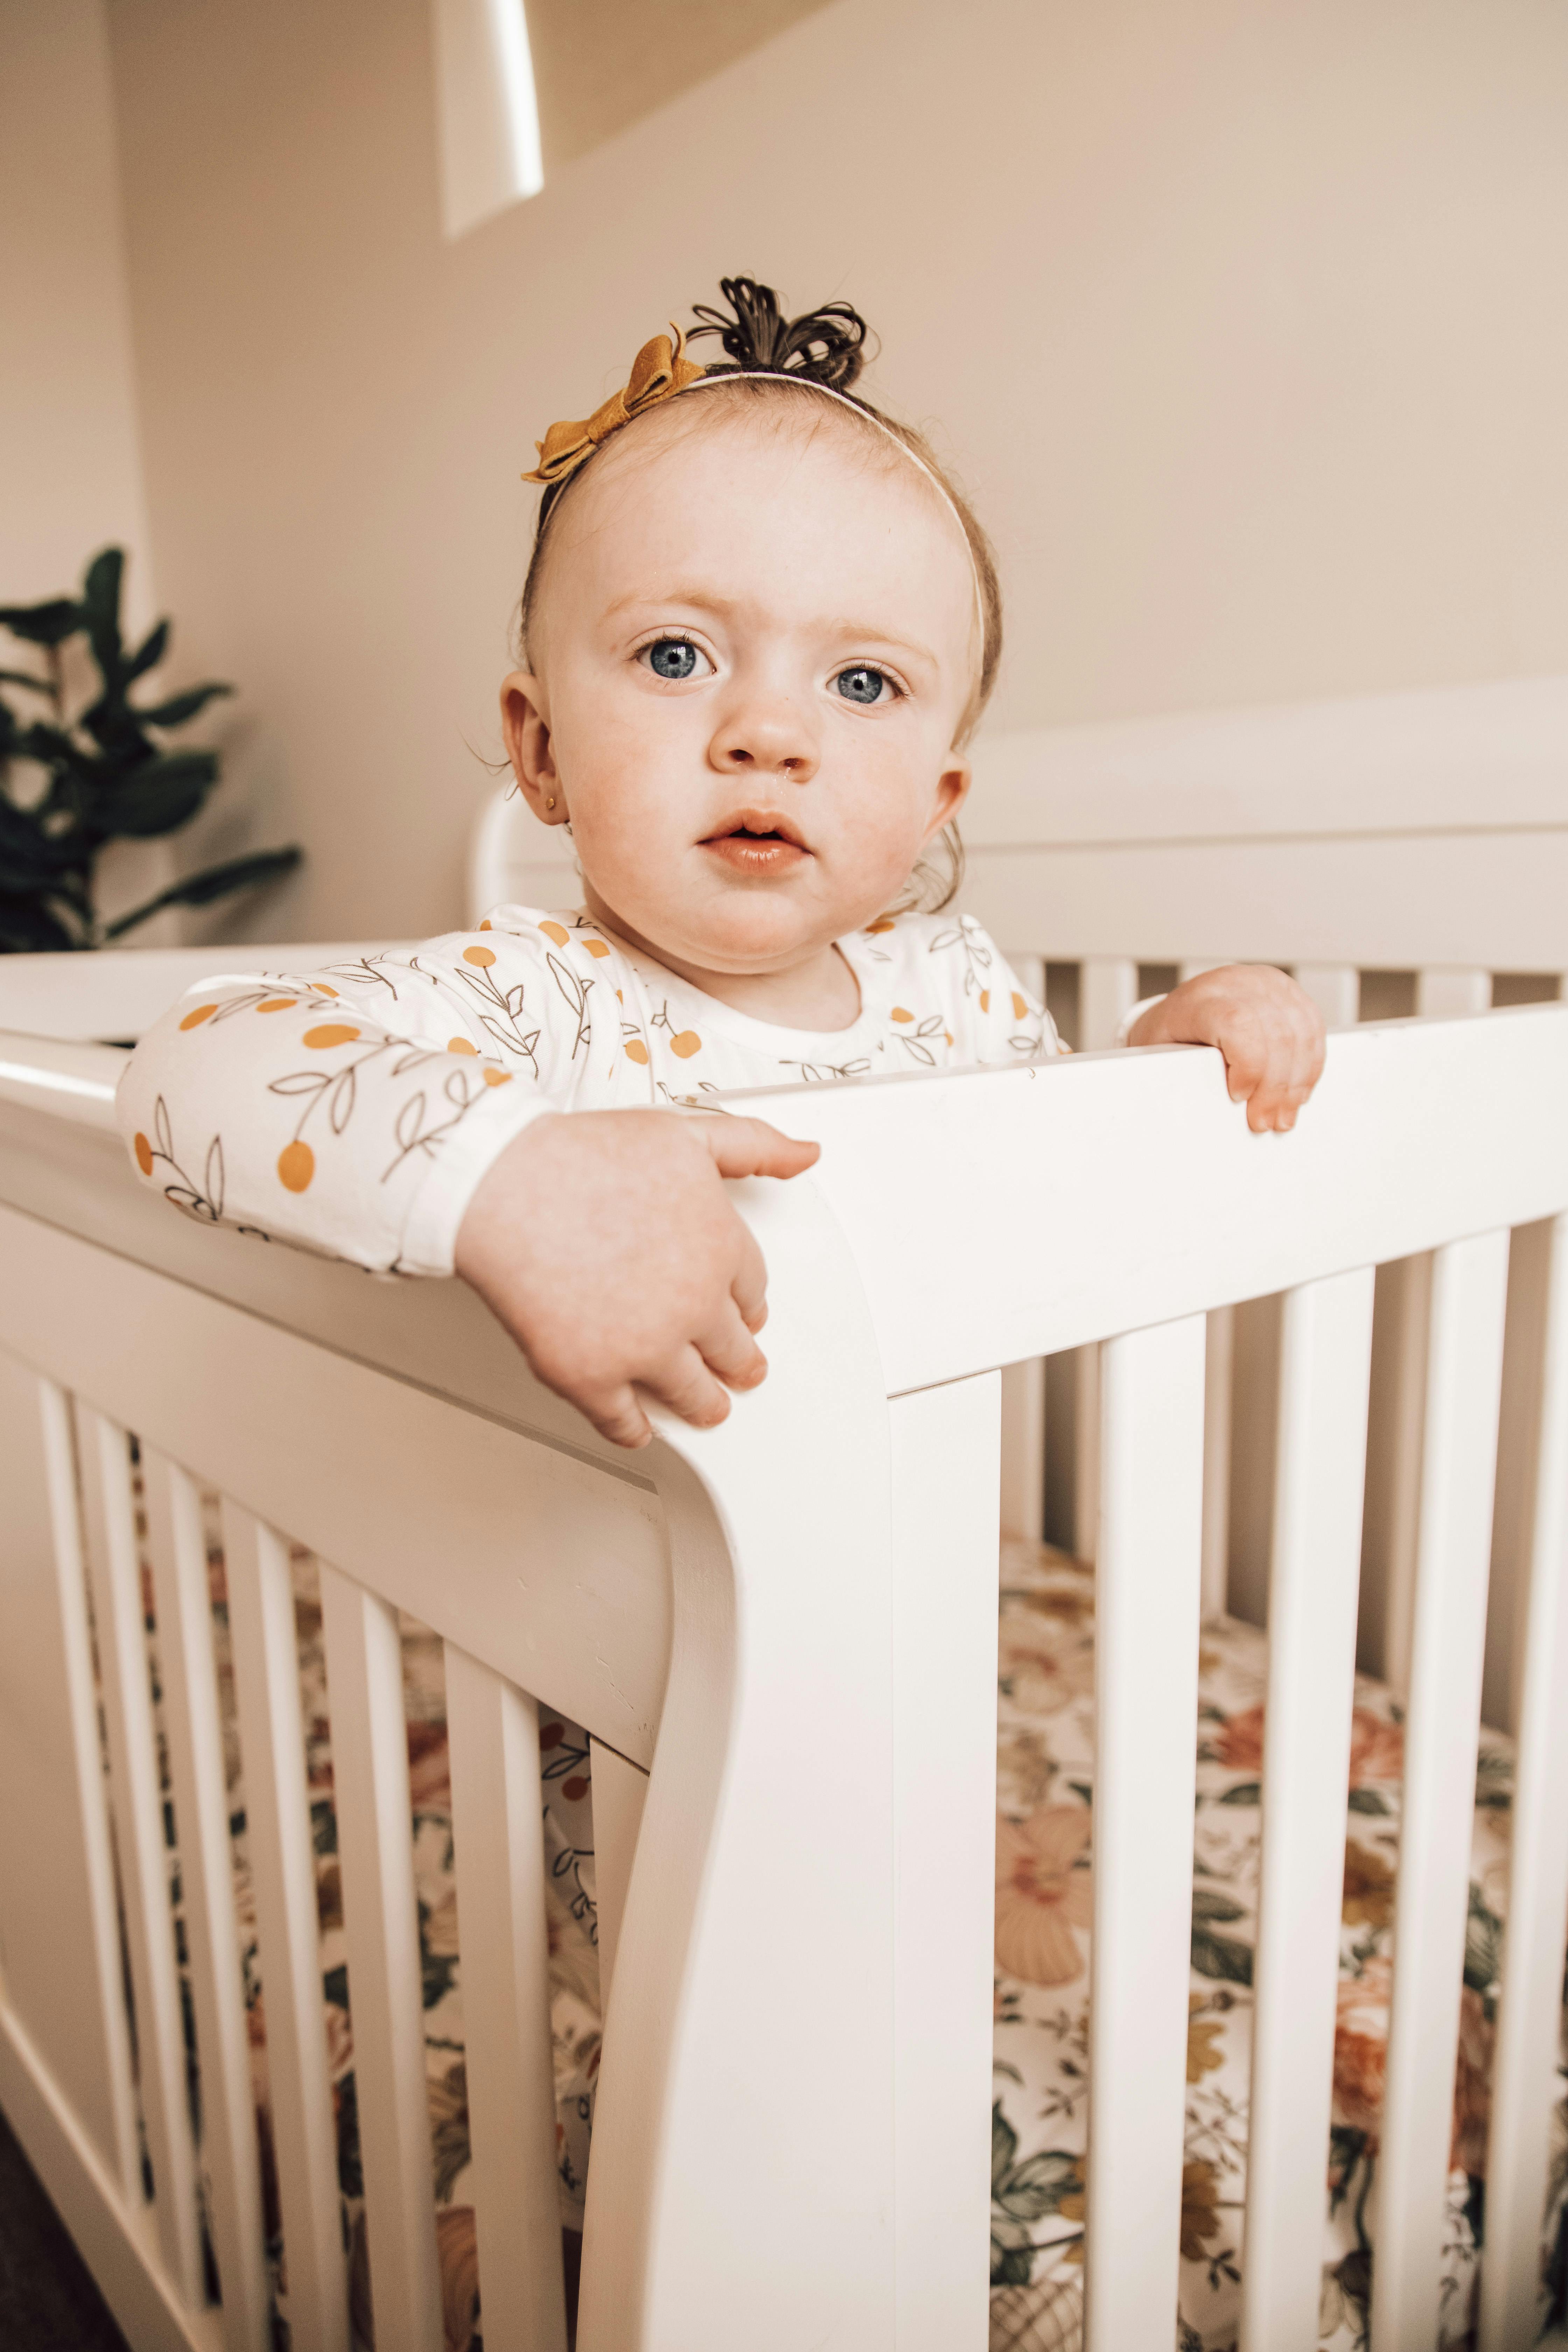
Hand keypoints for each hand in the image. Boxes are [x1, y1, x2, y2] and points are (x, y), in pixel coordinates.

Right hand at [454, 1109, 819, 1447]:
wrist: (503, 1184)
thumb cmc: (581, 1156)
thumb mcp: (685, 1133)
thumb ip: (754, 1146)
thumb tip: (805, 1155)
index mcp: (721, 1248)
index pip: (754, 1292)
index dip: (748, 1305)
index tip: (745, 1314)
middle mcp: (692, 1304)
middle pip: (734, 1350)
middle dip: (741, 1363)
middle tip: (743, 1370)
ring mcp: (644, 1347)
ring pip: (693, 1395)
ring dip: (705, 1405)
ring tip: (707, 1408)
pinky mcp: (593, 1377)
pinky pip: (626, 1421)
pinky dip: (637, 1430)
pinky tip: (640, 1428)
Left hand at [1127, 966, 1325, 1132]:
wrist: (1177, 1013)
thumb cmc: (1167, 1040)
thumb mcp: (1160, 1058)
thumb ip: (1182, 1077)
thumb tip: (1214, 1110)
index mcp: (1200, 998)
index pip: (1237, 1023)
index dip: (1248, 1065)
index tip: (1239, 1096)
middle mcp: (1237, 983)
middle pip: (1276, 1034)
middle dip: (1276, 1088)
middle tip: (1264, 1121)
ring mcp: (1267, 984)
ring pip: (1300, 1034)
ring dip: (1296, 1083)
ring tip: (1283, 1116)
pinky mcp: (1289, 992)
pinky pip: (1313, 1028)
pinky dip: (1310, 1066)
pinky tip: (1298, 1091)